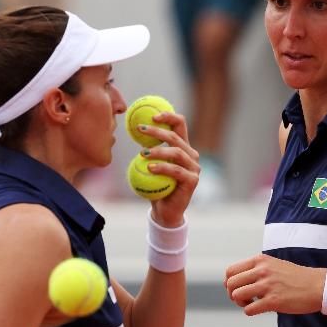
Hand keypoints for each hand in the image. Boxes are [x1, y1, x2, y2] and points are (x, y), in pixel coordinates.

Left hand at [138, 112, 199, 227]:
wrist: (165, 211)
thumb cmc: (155, 186)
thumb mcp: (148, 164)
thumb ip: (146, 149)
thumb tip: (132, 130)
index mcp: (182, 147)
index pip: (180, 124)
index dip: (168, 116)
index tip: (152, 115)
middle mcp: (191, 155)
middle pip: (175, 136)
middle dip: (157, 131)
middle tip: (140, 129)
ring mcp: (194, 168)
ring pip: (176, 152)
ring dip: (157, 150)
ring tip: (141, 153)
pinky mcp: (193, 180)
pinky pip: (177, 171)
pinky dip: (162, 168)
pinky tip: (150, 168)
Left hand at [224, 254, 325, 315]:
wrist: (317, 286)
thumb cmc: (295, 277)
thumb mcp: (273, 265)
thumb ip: (256, 269)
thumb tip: (235, 282)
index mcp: (260, 260)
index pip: (231, 271)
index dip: (229, 283)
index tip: (237, 289)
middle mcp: (262, 270)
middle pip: (230, 284)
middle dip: (232, 294)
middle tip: (243, 298)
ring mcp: (267, 285)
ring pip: (237, 295)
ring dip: (241, 303)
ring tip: (252, 303)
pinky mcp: (274, 301)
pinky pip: (249, 309)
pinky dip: (250, 311)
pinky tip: (260, 308)